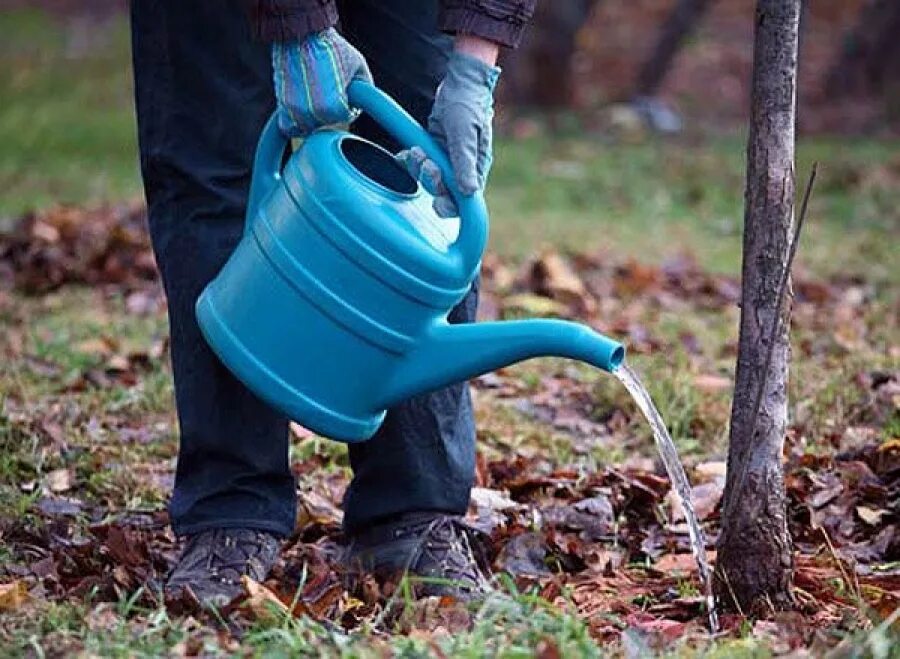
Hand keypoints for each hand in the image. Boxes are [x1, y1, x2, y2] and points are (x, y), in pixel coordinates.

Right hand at [272, 28, 371, 137]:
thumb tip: (364, 101)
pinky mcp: (282, 103)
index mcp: (334, 107)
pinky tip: (301, 113)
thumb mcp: (358, 64)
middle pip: (326, 123)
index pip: (346, 116)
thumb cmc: (331, 47)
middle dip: (331, 110)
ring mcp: (295, 110)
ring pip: (307, 128)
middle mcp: (313, 113)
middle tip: (330, 91)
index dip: (349, 103)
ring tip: (316, 99)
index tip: (345, 91)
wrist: (301, 35)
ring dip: (313, 118)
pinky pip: (287, 126)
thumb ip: (366, 86)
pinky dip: (294, 124)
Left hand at [402, 41, 500, 216]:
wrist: (461, 83)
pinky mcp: (435, 150)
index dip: (451, 207)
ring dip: (418, 168)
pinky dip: (410, 161)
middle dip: (430, 182)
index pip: (465, 201)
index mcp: (476, 169)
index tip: (438, 201)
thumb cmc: (469, 106)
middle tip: (426, 163)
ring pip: (428, 178)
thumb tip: (469, 193)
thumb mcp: (465, 135)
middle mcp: (462, 168)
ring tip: (416, 150)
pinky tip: (405, 153)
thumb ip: (464, 163)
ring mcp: (447, 160)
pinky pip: (419, 164)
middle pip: (443, 192)